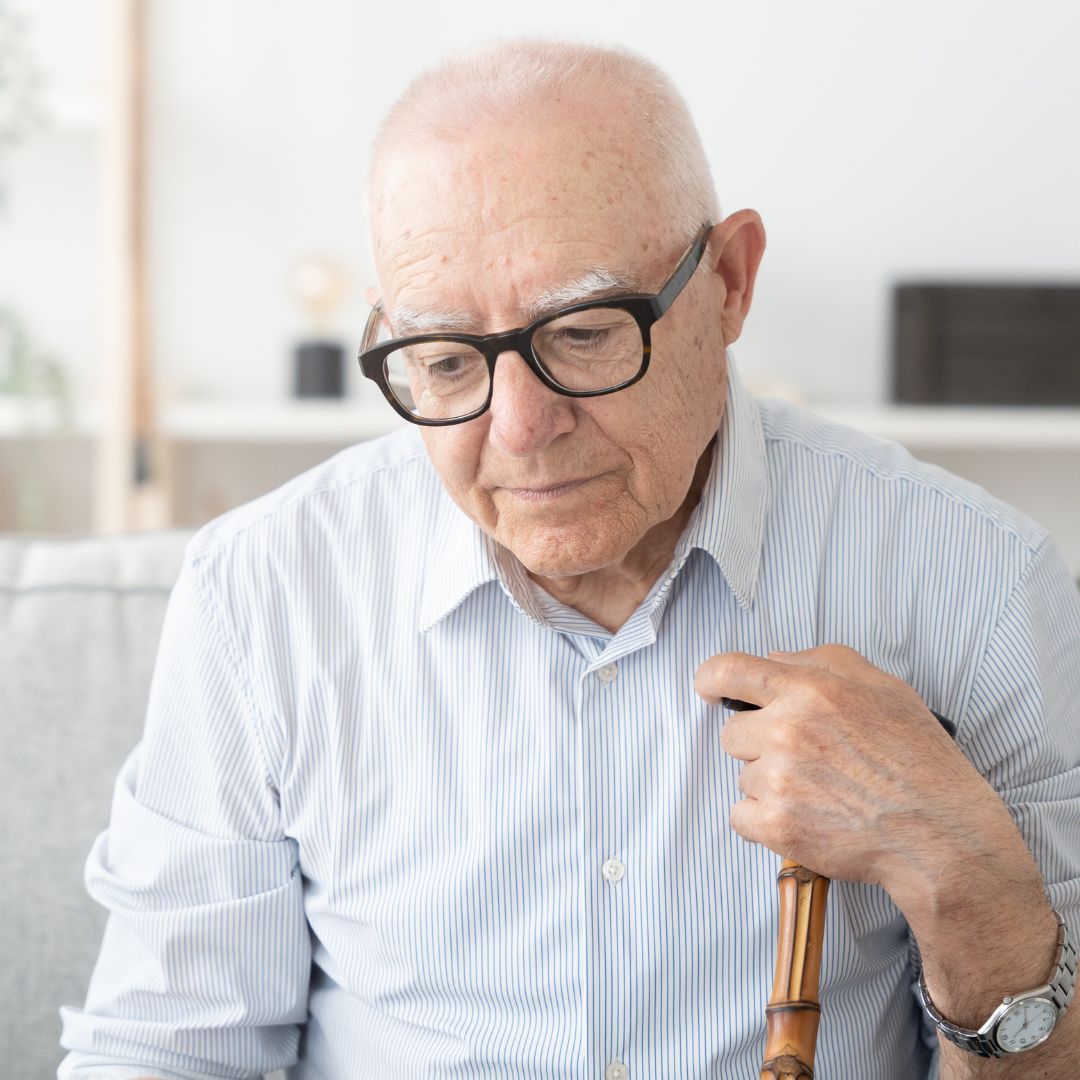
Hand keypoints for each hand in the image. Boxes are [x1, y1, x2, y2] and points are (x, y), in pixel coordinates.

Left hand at [694, 645, 1022, 912]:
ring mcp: (780, 779)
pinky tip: (804, 819)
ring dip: (769, 786)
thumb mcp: (884, 688)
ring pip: (743, 776)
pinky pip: (740, 817)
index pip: (730, 670)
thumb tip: (775, 659)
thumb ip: (824, 662)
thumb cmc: (918, 761)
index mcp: (810, 690)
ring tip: (820, 794)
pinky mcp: (777, 824)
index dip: (710, 679)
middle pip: (732, 733)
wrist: (940, 835)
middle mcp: (788, 729)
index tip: (709, 689)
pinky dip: (764, 822)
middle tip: (805, 761)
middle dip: (759, 745)